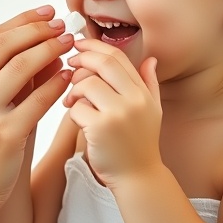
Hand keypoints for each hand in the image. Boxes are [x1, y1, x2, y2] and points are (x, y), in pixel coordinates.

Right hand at [0, 6, 73, 217]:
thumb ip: (6, 80)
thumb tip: (44, 48)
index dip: (20, 22)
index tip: (44, 12)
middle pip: (3, 46)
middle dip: (37, 30)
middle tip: (61, 24)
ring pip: (21, 67)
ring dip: (50, 50)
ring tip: (69, 44)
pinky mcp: (4, 135)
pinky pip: (37, 100)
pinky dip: (55, 83)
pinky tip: (67, 76)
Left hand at [63, 38, 161, 188]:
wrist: (138, 177)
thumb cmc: (140, 143)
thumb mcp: (152, 111)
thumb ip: (150, 83)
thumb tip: (150, 59)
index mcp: (142, 92)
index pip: (117, 57)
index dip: (95, 46)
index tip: (79, 45)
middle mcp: (134, 100)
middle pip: (103, 63)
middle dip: (81, 59)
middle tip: (70, 63)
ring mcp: (118, 113)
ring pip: (87, 83)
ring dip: (74, 88)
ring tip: (73, 100)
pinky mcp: (100, 128)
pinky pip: (78, 107)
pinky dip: (74, 111)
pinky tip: (78, 119)